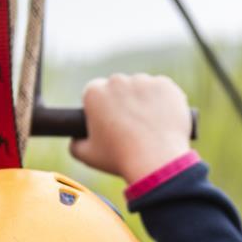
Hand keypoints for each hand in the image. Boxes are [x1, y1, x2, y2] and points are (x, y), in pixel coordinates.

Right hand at [69, 74, 191, 182]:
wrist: (156, 161)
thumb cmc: (120, 159)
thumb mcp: (88, 156)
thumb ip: (76, 144)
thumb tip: (76, 138)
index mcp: (94, 92)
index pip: (95, 93)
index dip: (103, 109)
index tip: (111, 123)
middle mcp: (117, 80)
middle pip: (119, 88)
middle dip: (124, 102)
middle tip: (132, 128)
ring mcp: (143, 80)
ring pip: (142, 88)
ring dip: (144, 102)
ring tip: (150, 128)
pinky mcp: (165, 85)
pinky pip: (163, 91)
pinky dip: (164, 102)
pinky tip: (163, 121)